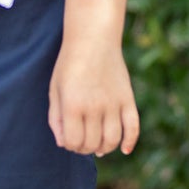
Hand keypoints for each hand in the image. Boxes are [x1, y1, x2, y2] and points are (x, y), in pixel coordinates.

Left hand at [49, 40, 140, 155]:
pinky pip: (133, 127)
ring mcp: (113, 103)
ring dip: (104, 148)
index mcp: (72, 105)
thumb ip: (56, 118)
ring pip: (112, 140)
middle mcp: (94, 107)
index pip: (73, 142)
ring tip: (98, 144)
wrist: (93, 39)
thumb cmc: (69, 64)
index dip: (70, 145)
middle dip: (84, 148)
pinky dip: (130, 142)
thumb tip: (63, 144)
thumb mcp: (55, 89)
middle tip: (82, 140)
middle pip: (91, 143)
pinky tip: (124, 149)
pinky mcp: (127, 99)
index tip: (69, 138)